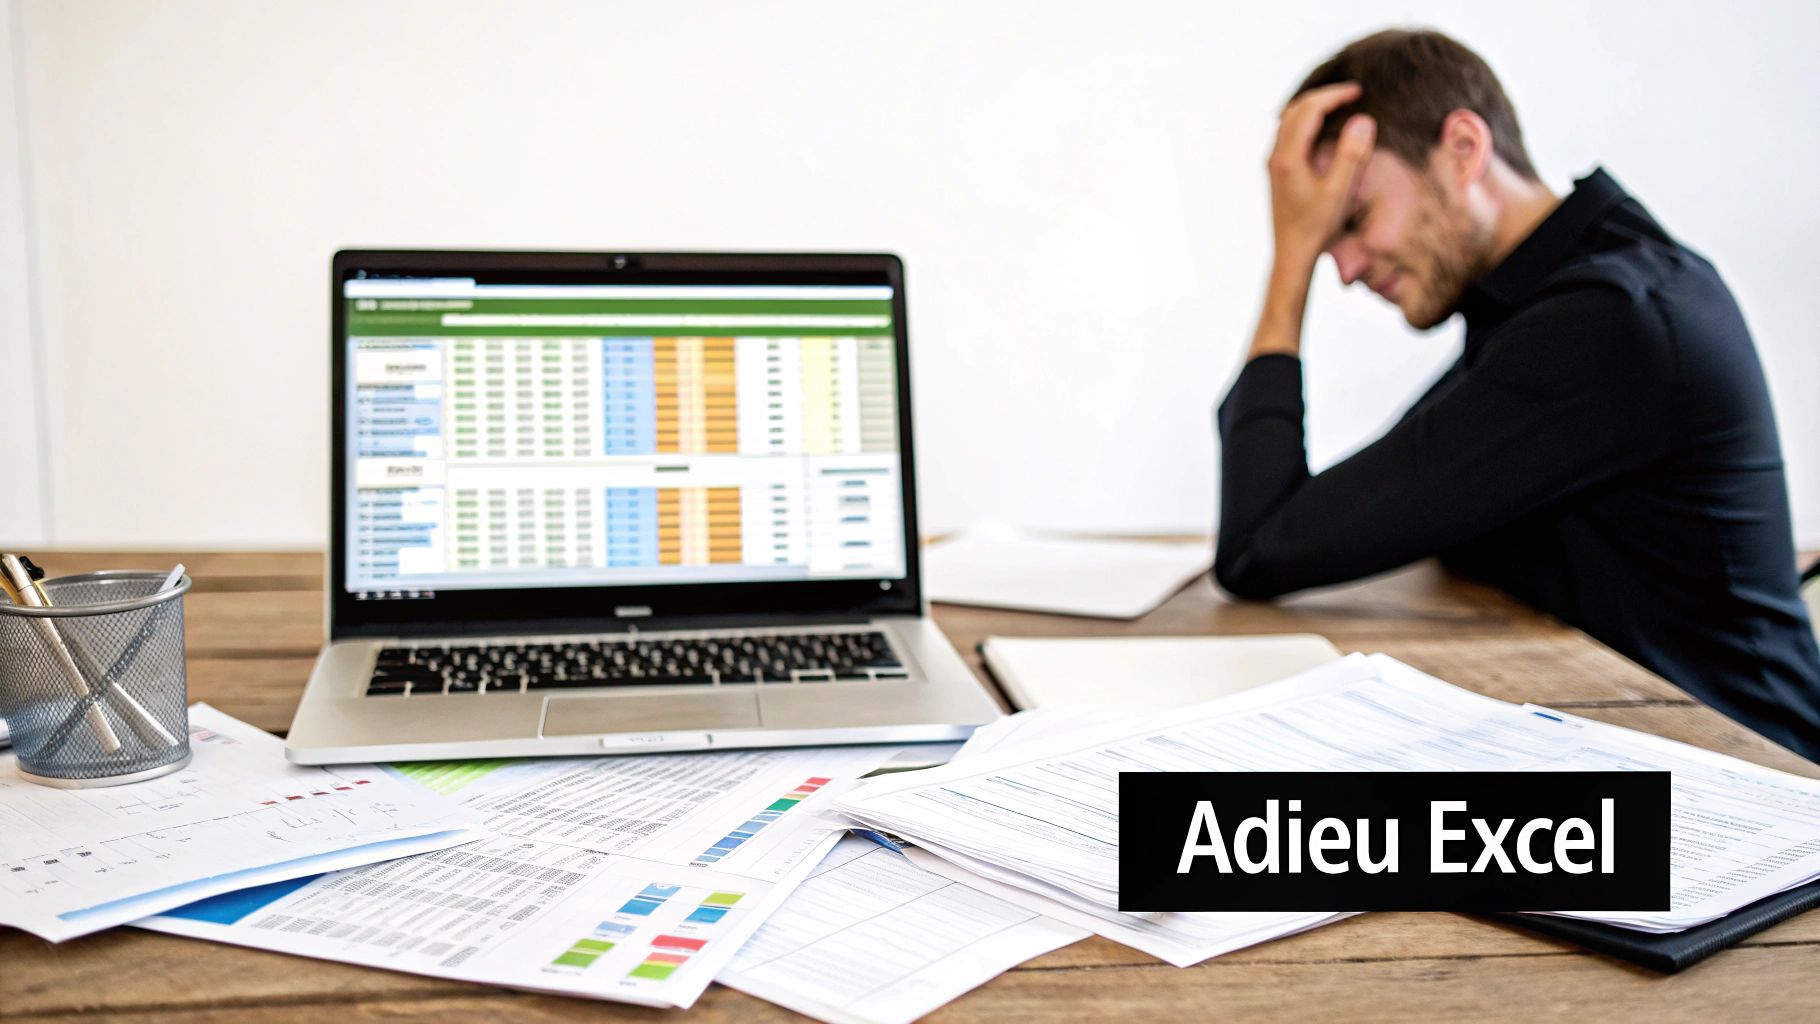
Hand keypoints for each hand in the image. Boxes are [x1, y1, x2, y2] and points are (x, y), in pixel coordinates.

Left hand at [1266, 82, 1374, 270]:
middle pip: (1295, 109)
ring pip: (1289, 120)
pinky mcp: (1276, 171)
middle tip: (1351, 93)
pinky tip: (1323, 126)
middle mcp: (1276, 156)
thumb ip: (1351, 155)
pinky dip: (1306, 120)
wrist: (1292, 254)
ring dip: (1313, 106)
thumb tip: (1363, 121)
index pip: (1309, 110)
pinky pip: (1288, 133)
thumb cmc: (1316, 228)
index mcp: (1289, 158)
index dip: (1334, 96)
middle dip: (1323, 96)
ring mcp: (1273, 163)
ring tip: (1339, 103)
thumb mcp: (1339, 193)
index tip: (1358, 91)